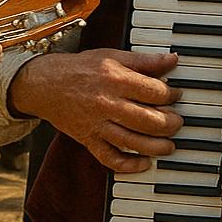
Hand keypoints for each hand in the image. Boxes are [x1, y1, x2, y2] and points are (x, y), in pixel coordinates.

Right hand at [9, 49, 179, 172]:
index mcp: (116, 79)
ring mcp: (97, 124)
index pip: (155, 92)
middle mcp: (107, 103)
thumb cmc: (81, 69)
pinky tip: (144, 162)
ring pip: (133, 142)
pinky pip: (110, 158)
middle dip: (170, 124)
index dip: (172, 95)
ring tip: (169, 145)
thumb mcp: (113, 56)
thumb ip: (144, 60)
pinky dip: (129, 165)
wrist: (45, 84)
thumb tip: (172, 60)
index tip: (176, 96)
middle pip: (148, 120)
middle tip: (177, 122)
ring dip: (157, 147)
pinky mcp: (88, 140)